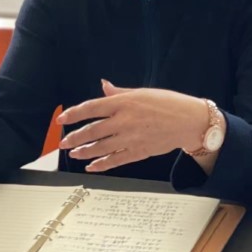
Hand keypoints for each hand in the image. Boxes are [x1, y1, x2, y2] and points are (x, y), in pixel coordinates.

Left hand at [57, 80, 208, 172]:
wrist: (188, 120)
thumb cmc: (167, 103)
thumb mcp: (141, 92)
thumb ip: (118, 93)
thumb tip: (103, 86)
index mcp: (124, 103)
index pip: (92, 107)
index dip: (74, 114)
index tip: (62, 118)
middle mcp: (124, 121)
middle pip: (93, 131)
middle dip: (75, 137)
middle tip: (63, 142)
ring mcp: (130, 138)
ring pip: (101, 147)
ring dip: (84, 152)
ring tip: (73, 154)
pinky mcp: (138, 152)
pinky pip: (115, 160)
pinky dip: (101, 164)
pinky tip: (91, 166)